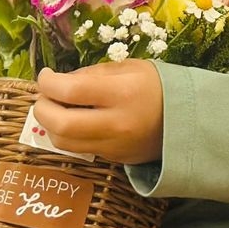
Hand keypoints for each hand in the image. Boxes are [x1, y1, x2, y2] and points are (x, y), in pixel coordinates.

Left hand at [33, 61, 165, 165]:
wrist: (187, 120)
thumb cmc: (158, 86)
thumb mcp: (130, 68)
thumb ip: (94, 73)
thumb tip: (62, 81)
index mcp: (122, 92)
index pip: (70, 90)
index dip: (48, 83)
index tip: (46, 76)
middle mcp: (116, 123)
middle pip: (60, 123)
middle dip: (41, 109)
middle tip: (44, 97)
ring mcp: (113, 145)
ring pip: (63, 142)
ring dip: (50, 125)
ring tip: (55, 109)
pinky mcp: (112, 159)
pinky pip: (78, 149)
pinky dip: (67, 135)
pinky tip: (73, 121)